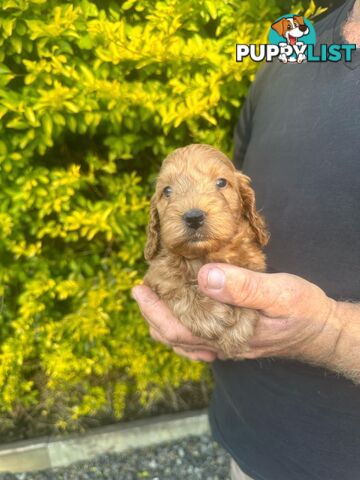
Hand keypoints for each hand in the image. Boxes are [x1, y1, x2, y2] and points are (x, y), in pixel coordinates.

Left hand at [133, 264, 341, 364]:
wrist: (321, 330)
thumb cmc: (303, 311)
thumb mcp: (279, 293)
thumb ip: (244, 287)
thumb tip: (205, 277)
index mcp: (227, 336)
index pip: (178, 331)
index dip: (154, 311)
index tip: (140, 289)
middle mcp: (222, 345)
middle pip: (175, 338)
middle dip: (152, 315)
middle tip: (141, 290)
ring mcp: (227, 344)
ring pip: (184, 341)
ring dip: (164, 321)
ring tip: (155, 299)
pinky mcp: (233, 338)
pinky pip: (198, 338)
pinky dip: (183, 326)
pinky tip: (181, 313)